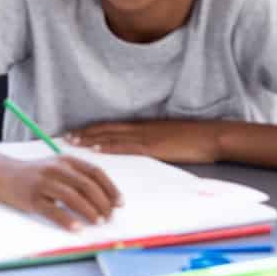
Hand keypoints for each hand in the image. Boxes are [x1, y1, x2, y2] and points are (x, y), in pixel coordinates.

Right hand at [0, 153, 122, 229]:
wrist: (1, 173)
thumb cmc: (34, 174)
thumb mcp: (56, 167)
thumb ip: (77, 177)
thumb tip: (105, 199)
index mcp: (65, 160)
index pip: (95, 172)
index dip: (111, 188)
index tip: (119, 203)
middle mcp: (55, 169)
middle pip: (87, 186)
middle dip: (103, 203)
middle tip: (108, 217)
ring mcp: (42, 183)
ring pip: (72, 197)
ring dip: (89, 211)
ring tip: (97, 222)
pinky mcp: (31, 198)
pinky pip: (53, 210)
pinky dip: (67, 220)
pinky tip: (77, 228)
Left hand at [69, 121, 224, 164]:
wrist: (212, 136)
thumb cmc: (194, 138)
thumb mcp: (167, 136)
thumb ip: (151, 140)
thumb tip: (139, 147)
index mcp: (143, 126)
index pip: (111, 126)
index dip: (91, 129)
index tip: (75, 132)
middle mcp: (140, 128)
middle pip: (105, 129)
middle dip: (84, 134)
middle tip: (64, 137)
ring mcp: (145, 136)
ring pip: (110, 136)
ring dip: (89, 139)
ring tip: (72, 142)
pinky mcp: (152, 147)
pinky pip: (126, 146)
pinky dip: (108, 147)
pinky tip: (96, 149)